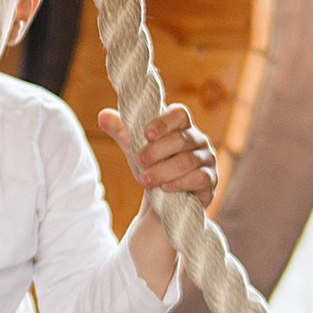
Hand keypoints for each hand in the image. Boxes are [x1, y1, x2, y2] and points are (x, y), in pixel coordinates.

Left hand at [97, 104, 216, 209]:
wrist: (163, 198)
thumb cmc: (151, 164)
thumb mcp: (134, 148)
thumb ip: (121, 131)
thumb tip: (102, 115)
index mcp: (181, 126)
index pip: (179, 114)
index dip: (164, 122)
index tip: (146, 134)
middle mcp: (198, 140)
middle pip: (181, 140)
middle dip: (157, 151)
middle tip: (139, 160)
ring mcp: (206, 160)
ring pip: (187, 161)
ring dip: (164, 170)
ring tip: (144, 180)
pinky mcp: (209, 181)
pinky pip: (198, 178)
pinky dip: (180, 183)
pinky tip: (165, 189)